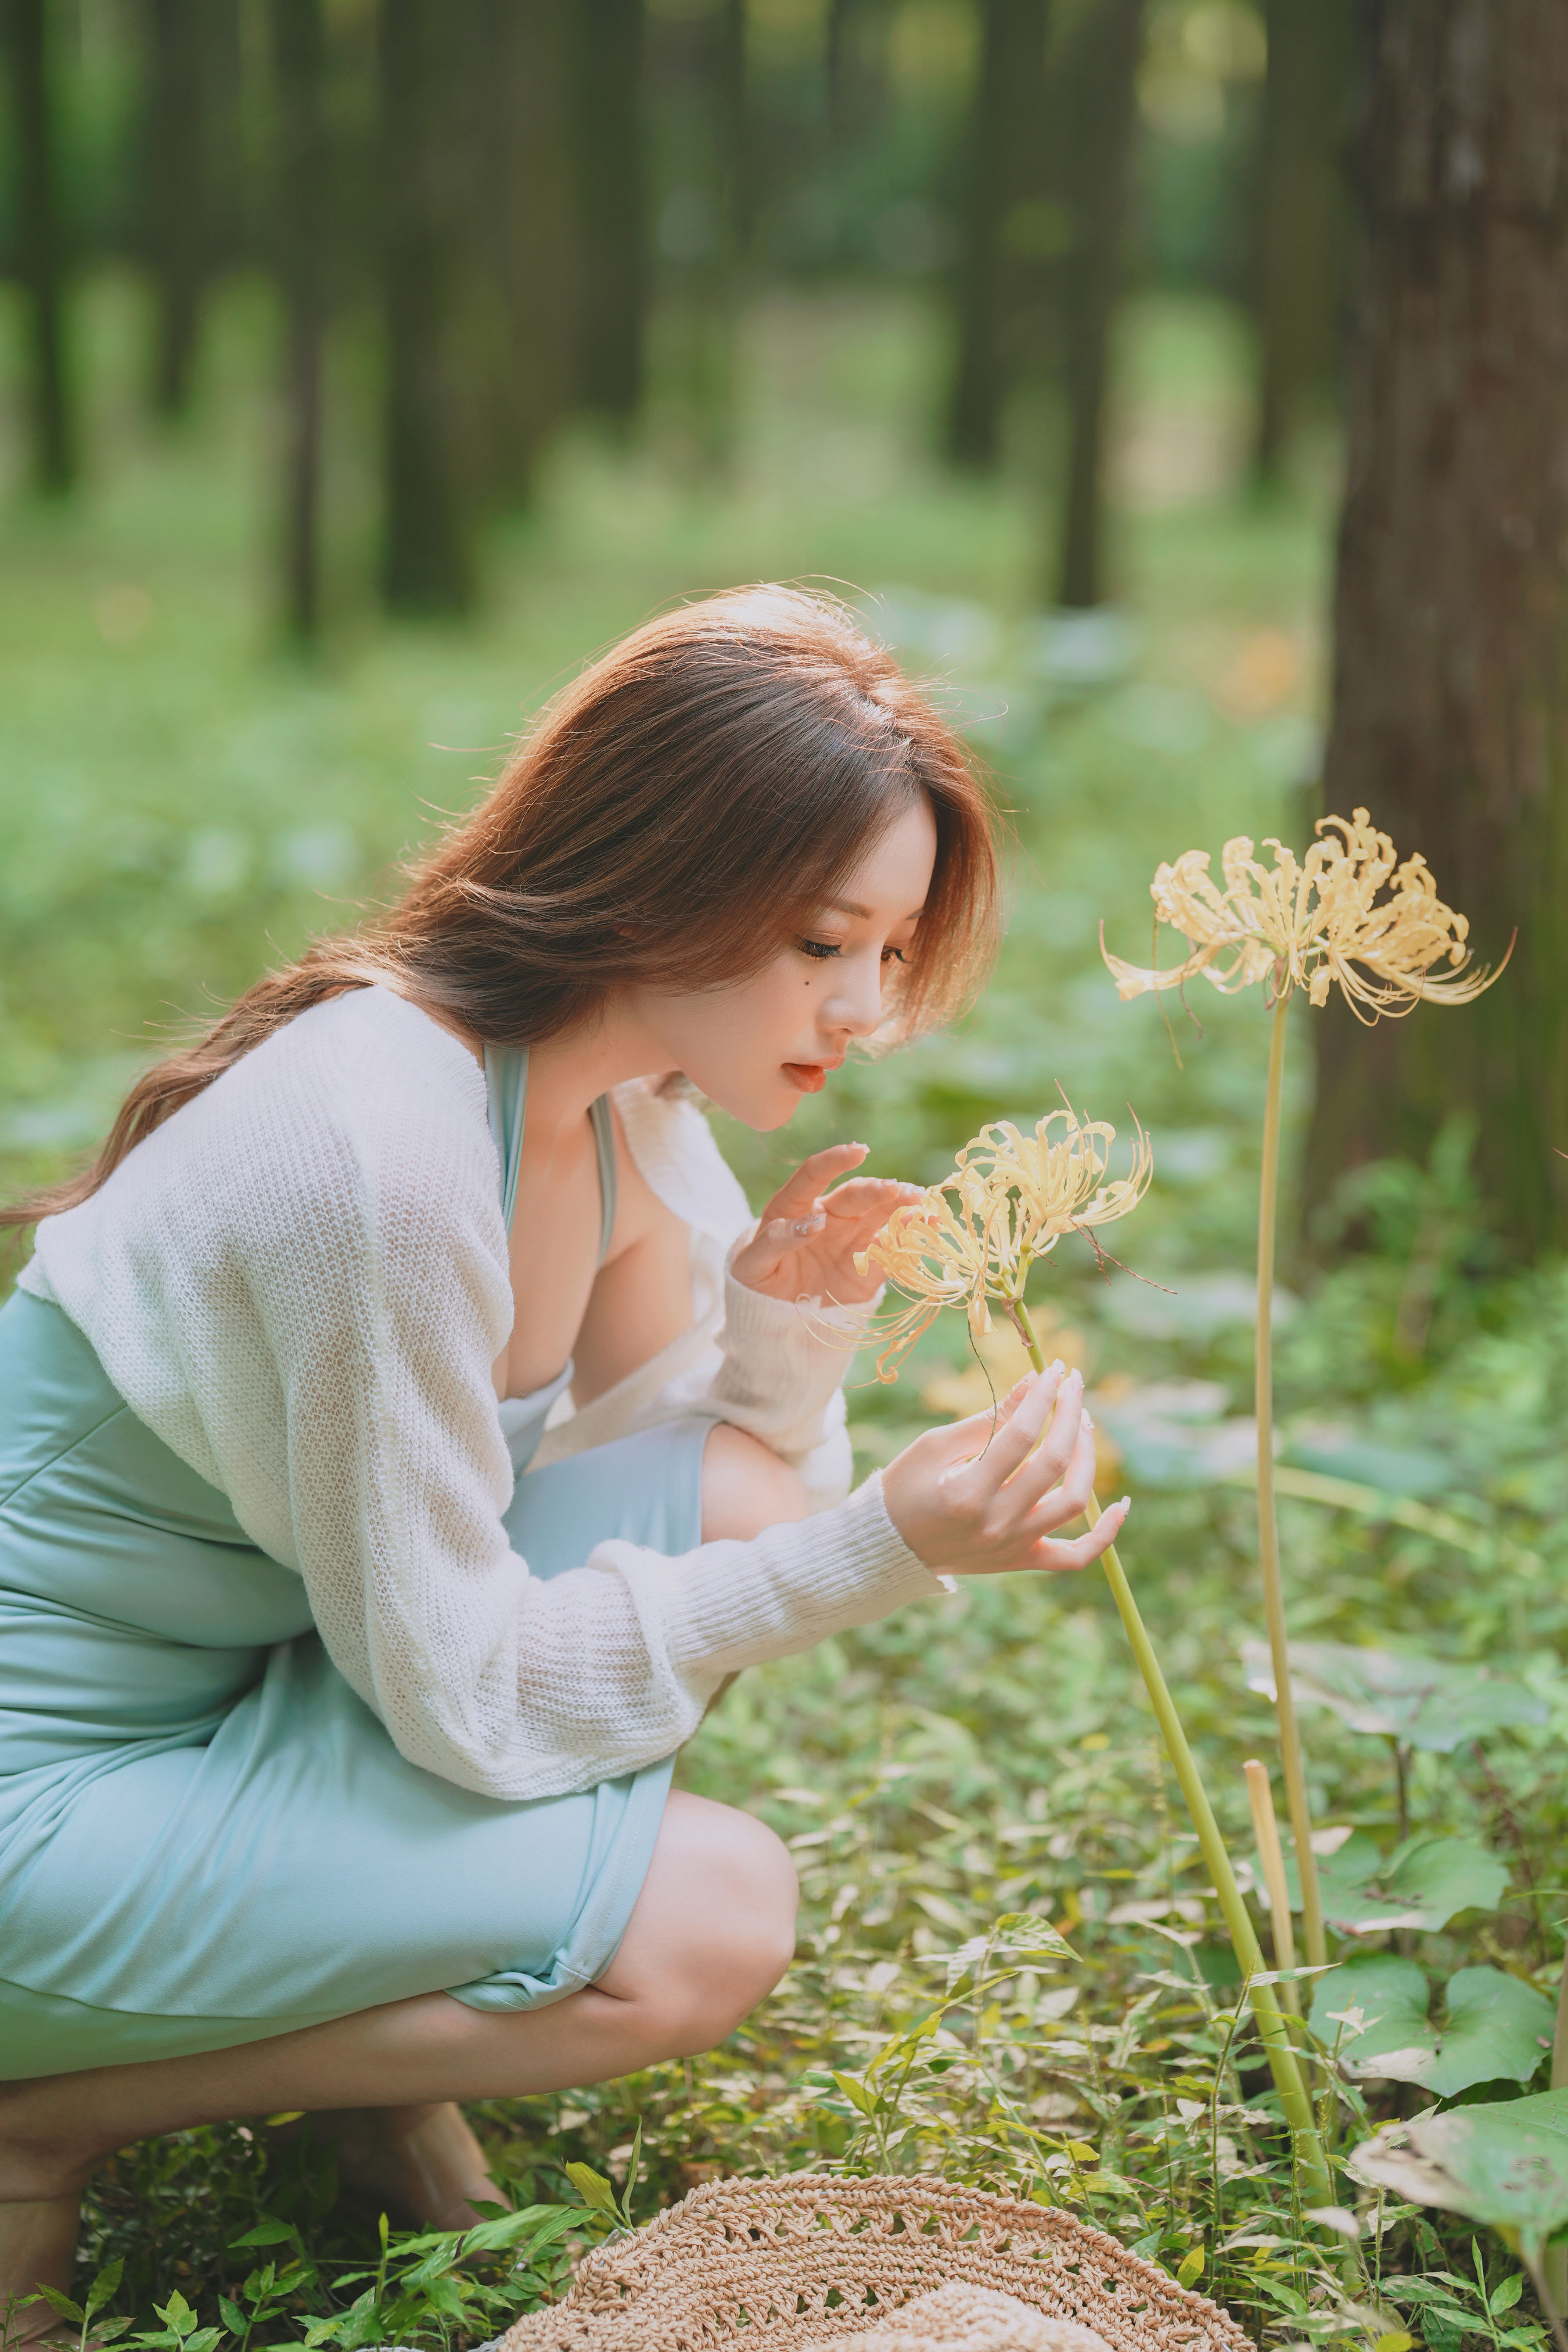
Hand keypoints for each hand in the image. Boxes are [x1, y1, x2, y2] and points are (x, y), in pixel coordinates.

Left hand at [730, 1144, 922, 1306]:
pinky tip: (928, 1227)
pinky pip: (894, 1247)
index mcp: (795, 1207)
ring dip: (903, 1207)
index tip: (857, 1151)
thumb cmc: (759, 1278)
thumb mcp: (752, 1263)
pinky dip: (912, 1237)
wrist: (777, 1312)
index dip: (834, 1161)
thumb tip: (813, 1221)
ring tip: (922, 1205)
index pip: (813, 1174)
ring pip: (882, 1214)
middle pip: (856, 1195)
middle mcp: (829, 1215)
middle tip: (897, 1191)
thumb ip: (775, 1240)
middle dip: (878, 1190)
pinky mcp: (870, 1263)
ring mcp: (852, 1237)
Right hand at [881, 1363, 1130, 1576]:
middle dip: (1070, 1413)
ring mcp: (1013, 1546)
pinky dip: (1106, 1534)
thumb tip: (1034, 1382)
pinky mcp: (1023, 1560)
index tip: (1053, 1368)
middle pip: (1054, 1462)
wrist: (891, 1546)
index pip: (1021, 1434)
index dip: (1043, 1395)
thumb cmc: (907, 1486)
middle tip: (1072, 1382)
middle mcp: (995, 1523)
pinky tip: (1121, 1503)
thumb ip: (990, 1417)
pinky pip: (1078, 1556)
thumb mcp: (937, 1444)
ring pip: (1074, 1502)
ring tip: (1084, 1423)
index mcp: (966, 1492)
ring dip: (1088, 1457)